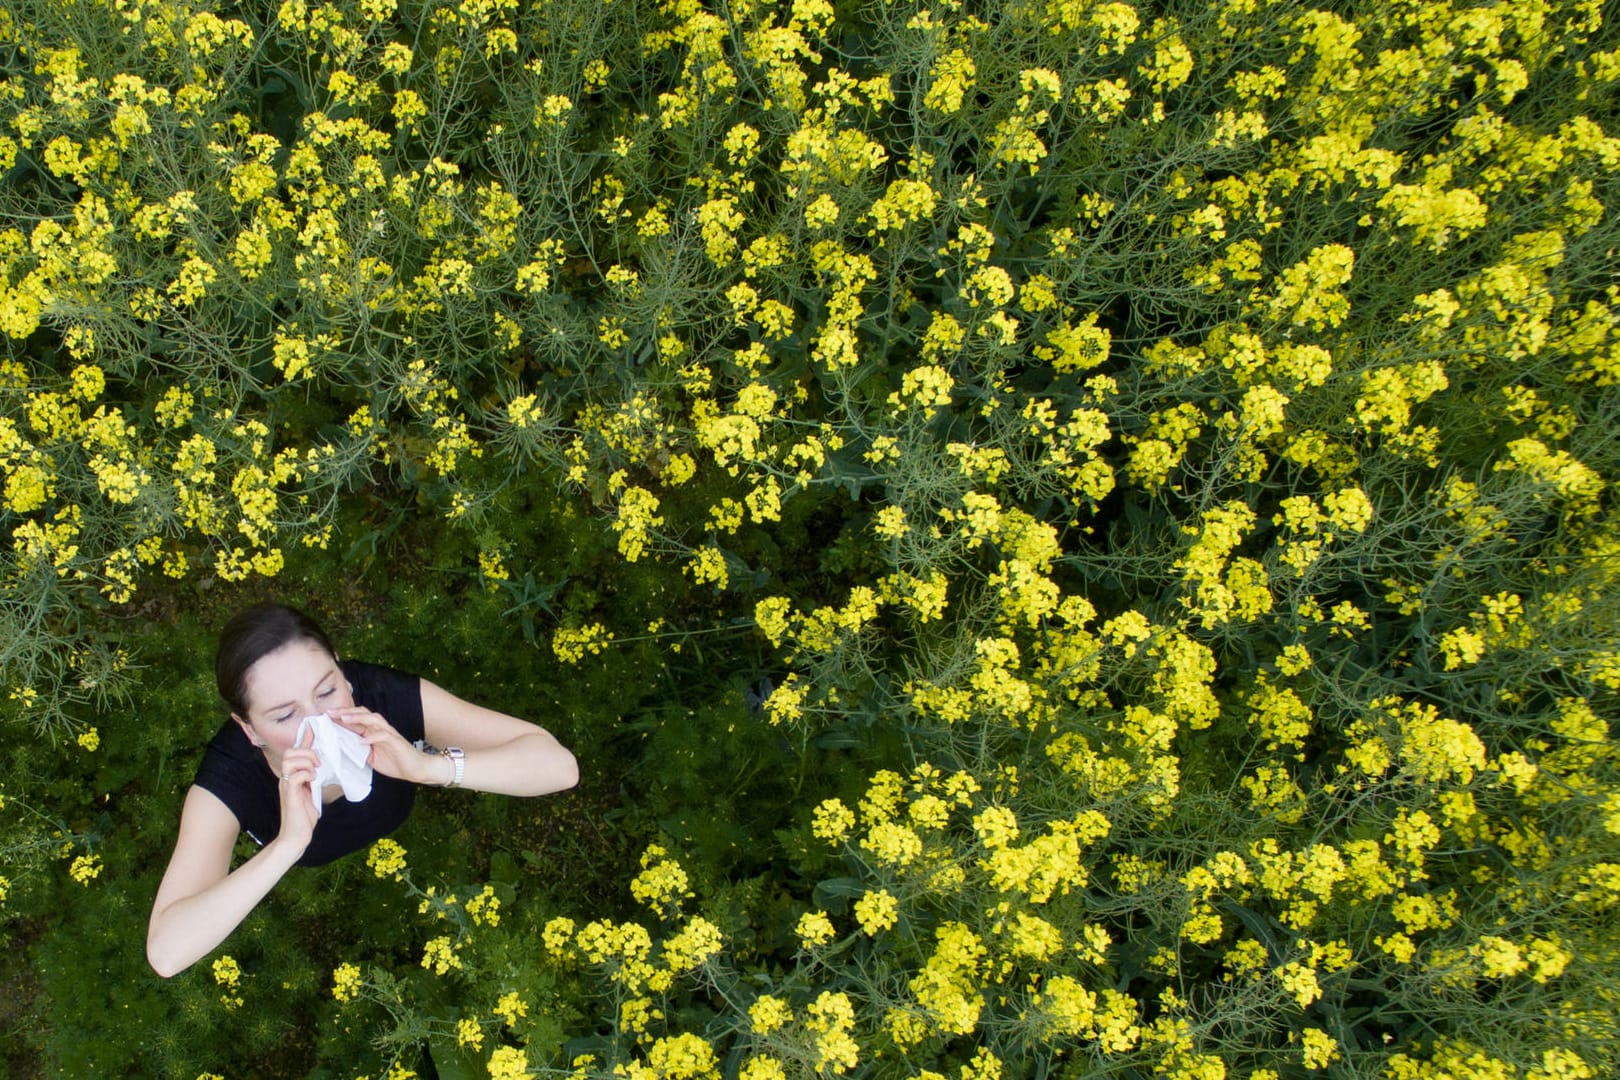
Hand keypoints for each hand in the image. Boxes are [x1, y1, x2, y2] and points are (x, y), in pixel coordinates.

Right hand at [275, 731, 320, 855]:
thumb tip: (321, 763)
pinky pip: (294, 776)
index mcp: (292, 775)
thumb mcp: (312, 791)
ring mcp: (286, 786)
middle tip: (319, 764)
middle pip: (290, 751)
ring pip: (291, 760)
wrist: (297, 836)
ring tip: (316, 772)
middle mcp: (286, 778)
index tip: (315, 726)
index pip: (296, 751)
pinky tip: (313, 780)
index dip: (305, 737)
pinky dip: (306, 774)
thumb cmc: (305, 815)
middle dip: (308, 753)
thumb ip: (314, 776)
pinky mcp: (289, 795)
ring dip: (307, 762)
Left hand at [330, 706, 438, 785]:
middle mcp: (380, 729)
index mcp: (373, 732)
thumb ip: (358, 750)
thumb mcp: (370, 757)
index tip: (326, 716)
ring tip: (344, 718)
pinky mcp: (396, 741)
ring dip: (358, 718)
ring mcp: (389, 734)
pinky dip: (373, 737)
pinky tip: (363, 740)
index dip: (341, 717)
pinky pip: (384, 735)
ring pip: (373, 720)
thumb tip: (340, 748)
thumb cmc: (395, 762)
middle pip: (362, 714)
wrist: (416, 768)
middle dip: (346, 712)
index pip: (356, 720)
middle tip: (330, 713)